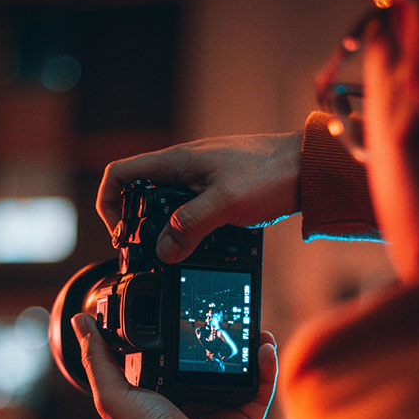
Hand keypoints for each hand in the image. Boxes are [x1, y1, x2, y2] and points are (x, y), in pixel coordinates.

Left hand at [71, 313, 277, 418]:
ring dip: (248, 346)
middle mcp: (193, 401)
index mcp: (162, 394)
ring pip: (240, 370)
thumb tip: (80, 321)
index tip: (189, 306)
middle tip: (228, 313)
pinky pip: (261, 387)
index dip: (183, 332)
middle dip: (222, 336)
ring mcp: (221, 410)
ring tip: (253, 324)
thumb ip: (98, 358)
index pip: (173, 355)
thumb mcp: (114, 395)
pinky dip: (266, 366)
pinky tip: (264, 345)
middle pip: (211, 360)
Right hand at [95, 131, 302, 262]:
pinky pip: (194, 212)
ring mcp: (203, 178)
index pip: (120, 174)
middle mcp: (185, 167)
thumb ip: (191, 226)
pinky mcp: (220, 191)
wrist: (310, 167)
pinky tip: (206, 247)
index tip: (120, 234)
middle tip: (149, 254)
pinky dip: (193, 231)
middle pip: (142, 195)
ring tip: (178, 256)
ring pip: (169, 207)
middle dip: (139, 225)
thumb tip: (164, 251)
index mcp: (177, 162)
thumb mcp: (226, 204)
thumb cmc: (271, 175)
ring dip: (169, 232)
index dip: (108, 204)